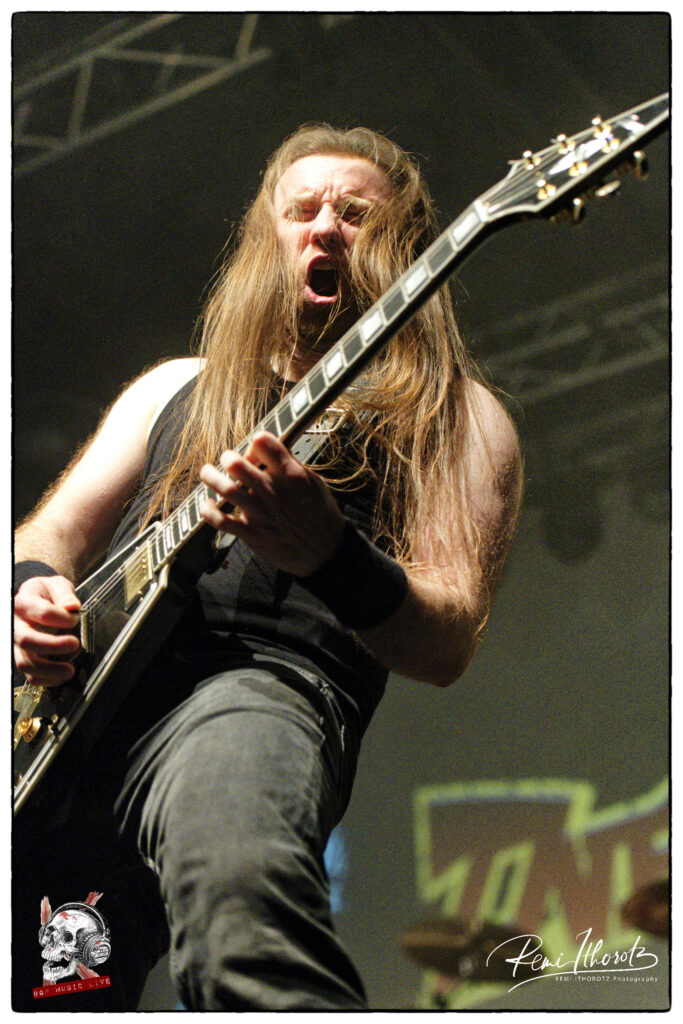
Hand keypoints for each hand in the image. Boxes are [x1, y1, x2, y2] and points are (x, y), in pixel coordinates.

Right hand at [14, 576, 80, 685]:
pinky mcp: (24, 659)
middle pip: (27, 640)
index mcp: (23, 604)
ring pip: (25, 662)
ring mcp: (18, 645)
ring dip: (50, 669)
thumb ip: (64, 594)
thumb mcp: (56, 585)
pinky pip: (30, 676)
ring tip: (70, 670)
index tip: (75, 618)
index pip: (42, 613)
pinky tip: (63, 676)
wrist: (37, 601)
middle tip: (75, 644)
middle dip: (53, 645)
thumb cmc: (47, 594)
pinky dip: (47, 680)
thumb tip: (72, 606)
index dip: (62, 618)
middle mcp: (16, 626)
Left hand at [199, 431, 345, 576]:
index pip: (264, 444)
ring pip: (227, 490)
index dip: (255, 443)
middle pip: (239, 466)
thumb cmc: (319, 514)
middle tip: (227, 459)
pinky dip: (208, 511)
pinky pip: (222, 521)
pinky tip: (208, 504)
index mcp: (292, 476)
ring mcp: (262, 515)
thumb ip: (289, 465)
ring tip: (207, 472)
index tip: (254, 451)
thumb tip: (265, 449)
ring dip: (211, 477)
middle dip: (228, 458)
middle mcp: (275, 493)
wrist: (326, 551)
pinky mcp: (252, 534)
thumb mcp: (313, 482)